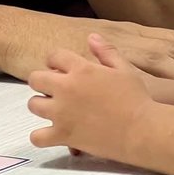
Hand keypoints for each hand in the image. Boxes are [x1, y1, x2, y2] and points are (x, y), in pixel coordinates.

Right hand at [0, 9, 173, 81]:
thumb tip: (148, 69)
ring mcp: (115, 47)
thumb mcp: (99, 45)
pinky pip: (132, 72)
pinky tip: (170, 91)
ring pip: (163, 57)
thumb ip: (124, 55)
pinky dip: (154, 80)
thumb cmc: (57, 40)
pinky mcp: (100, 62)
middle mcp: (130, 34)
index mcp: (132, 31)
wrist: (23, 34)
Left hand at [27, 34, 152, 160]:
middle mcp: (66, 88)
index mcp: (81, 69)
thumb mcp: (124, 69)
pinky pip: (37, 137)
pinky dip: (40, 136)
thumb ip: (106, 51)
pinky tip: (50, 134)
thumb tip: (91, 37)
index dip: (56, 61)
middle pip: (35, 78)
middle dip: (42, 81)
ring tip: (53, 109)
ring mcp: (62, 113)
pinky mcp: (63, 135)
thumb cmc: (136, 99)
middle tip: (54, 88)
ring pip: (33, 105)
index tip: (61, 68)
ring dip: (41, 105)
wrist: (140, 130)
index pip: (54, 56)